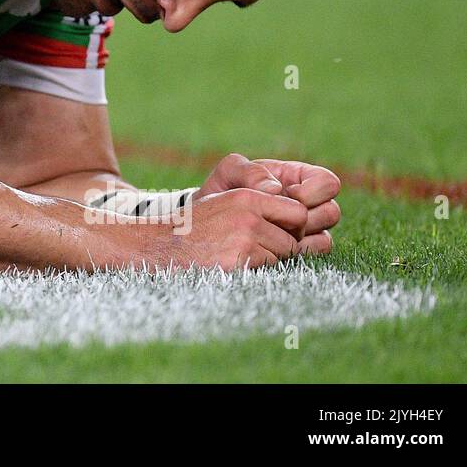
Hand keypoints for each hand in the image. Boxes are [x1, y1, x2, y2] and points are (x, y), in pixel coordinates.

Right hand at [167, 188, 330, 270]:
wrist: (161, 245)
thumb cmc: (197, 226)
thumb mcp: (225, 202)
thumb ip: (261, 205)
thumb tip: (305, 219)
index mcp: (246, 196)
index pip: (298, 212)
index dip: (293, 226)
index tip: (279, 231)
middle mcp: (248, 216)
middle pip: (294, 239)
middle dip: (282, 246)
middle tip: (255, 247)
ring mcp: (244, 239)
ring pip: (284, 256)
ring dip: (269, 259)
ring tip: (240, 254)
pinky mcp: (239, 262)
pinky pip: (268, 270)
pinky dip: (257, 270)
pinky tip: (235, 264)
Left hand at [196, 153, 341, 239]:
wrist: (211, 223)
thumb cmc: (223, 192)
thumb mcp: (229, 173)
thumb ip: (250, 171)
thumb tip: (276, 189)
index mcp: (299, 179)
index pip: (328, 183)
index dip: (313, 190)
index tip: (289, 194)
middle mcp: (309, 206)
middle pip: (331, 213)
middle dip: (304, 217)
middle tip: (275, 219)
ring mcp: (307, 231)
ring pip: (325, 239)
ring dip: (299, 237)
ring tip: (269, 233)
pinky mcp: (299, 252)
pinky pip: (312, 257)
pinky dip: (294, 253)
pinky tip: (270, 248)